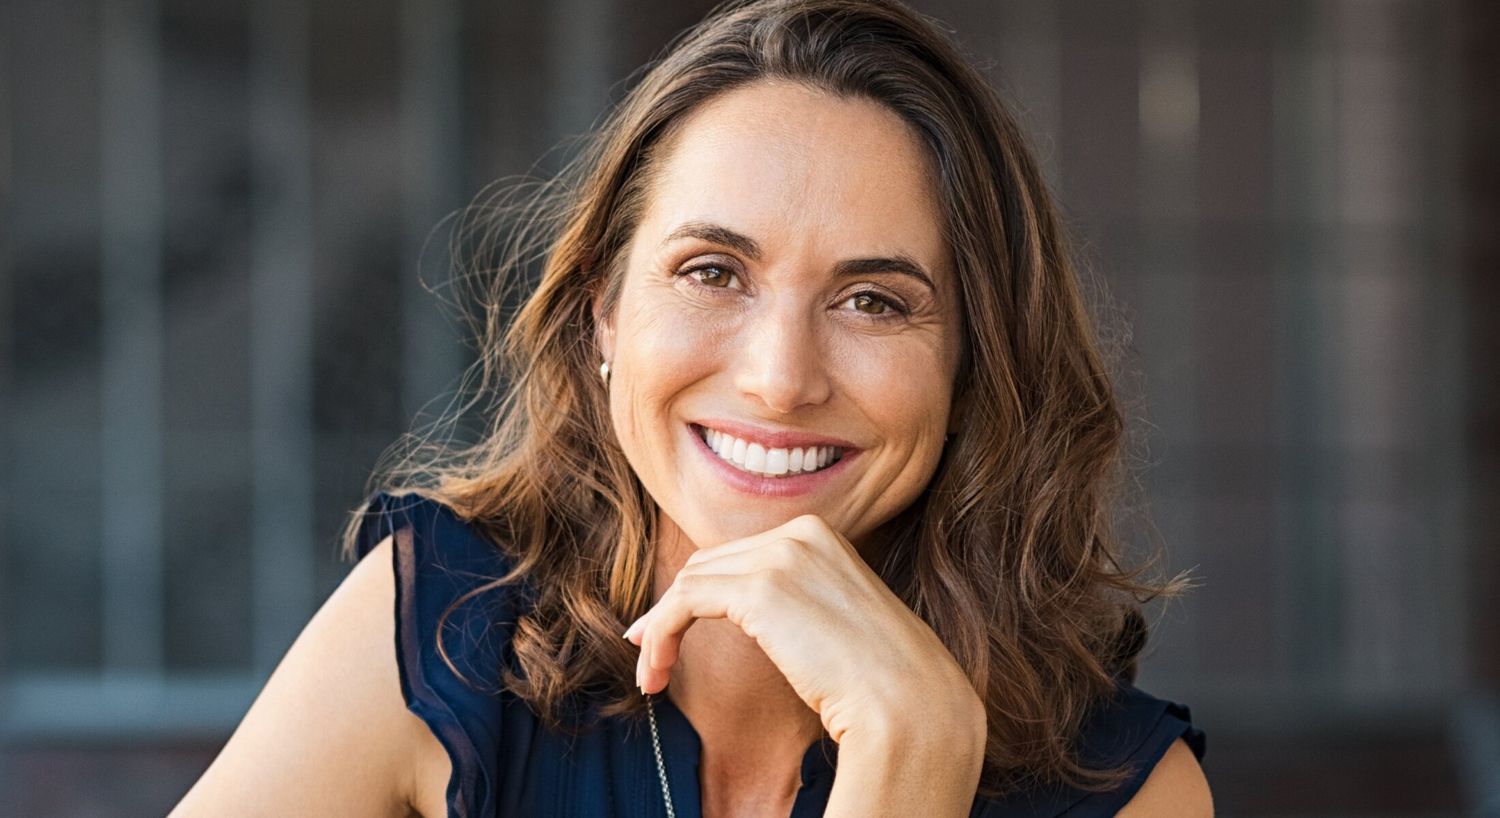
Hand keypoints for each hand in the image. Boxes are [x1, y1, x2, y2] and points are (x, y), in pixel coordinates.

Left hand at [623, 514, 983, 744]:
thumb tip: (741, 611)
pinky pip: (683, 604)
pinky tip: (655, 670)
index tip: (668, 631)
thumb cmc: (878, 679)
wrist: (907, 703)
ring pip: (689, 583)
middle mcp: (799, 533)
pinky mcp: (759, 589)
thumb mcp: (833, 619)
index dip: (697, 593)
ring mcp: (780, 555)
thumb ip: (793, 602)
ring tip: (651, 676)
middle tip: (650, 654)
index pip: (738, 555)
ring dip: (659, 630)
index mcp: (820, 534)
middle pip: (709, 564)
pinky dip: (660, 635)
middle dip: (671, 609)